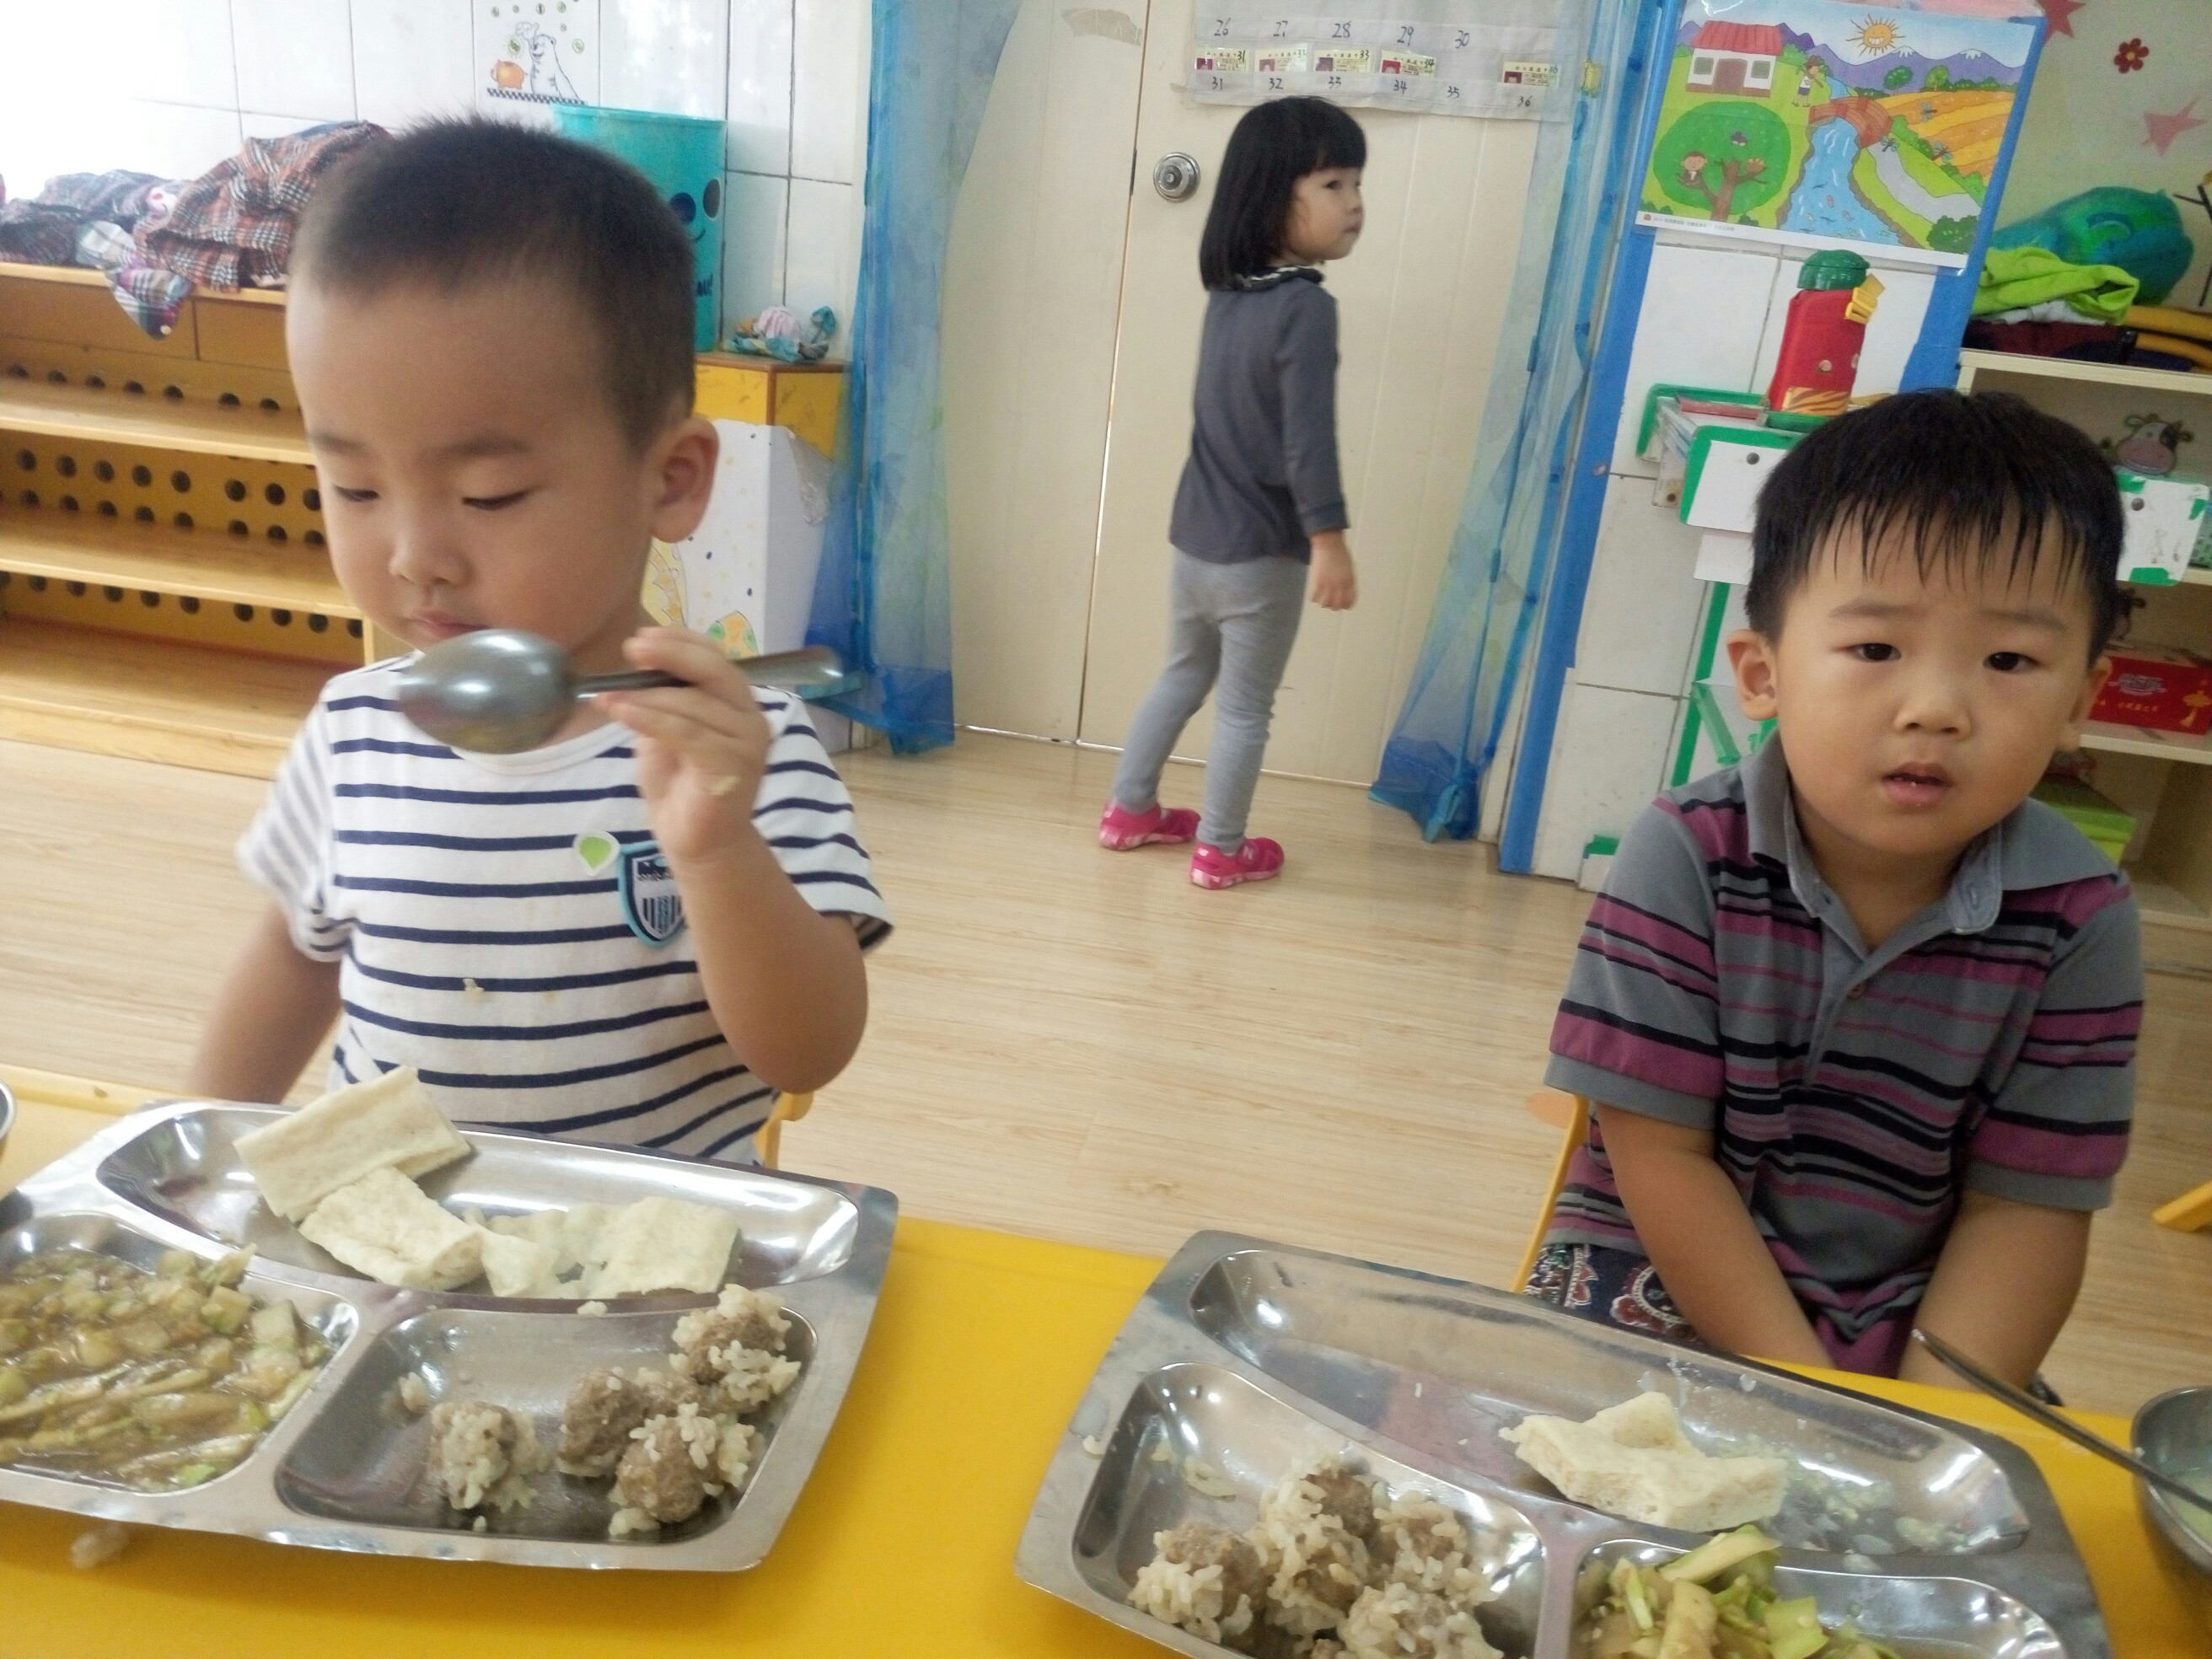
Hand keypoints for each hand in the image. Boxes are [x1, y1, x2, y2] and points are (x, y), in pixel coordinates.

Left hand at [599, 627, 770, 867]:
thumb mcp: (666, 732)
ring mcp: (747, 742)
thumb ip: (663, 701)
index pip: (716, 658)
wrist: (698, 843)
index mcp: (739, 704)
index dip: (681, 640)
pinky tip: (621, 712)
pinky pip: (687, 733)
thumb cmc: (681, 787)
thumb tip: (637, 668)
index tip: (643, 635)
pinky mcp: (733, 766)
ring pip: (694, 703)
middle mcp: (752, 718)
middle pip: (714, 671)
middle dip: (671, 654)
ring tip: (607, 695)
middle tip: (631, 648)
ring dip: (645, 694)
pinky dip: (650, 719)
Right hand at [1310, 533, 1356, 609]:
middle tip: (1331, 604)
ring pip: (1325, 603)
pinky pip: (1315, 596)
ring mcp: (1329, 583)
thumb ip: (1348, 580)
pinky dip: (1314, 598)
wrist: (1329, 544)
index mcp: (1350, 581)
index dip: (1346, 606)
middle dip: (1334, 606)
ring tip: (1322, 600)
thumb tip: (1345, 591)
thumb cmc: (1340, 554)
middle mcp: (1340, 584)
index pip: (1350, 600)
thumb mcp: (1349, 568)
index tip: (1343, 606)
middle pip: (1337, 605)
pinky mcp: (1318, 580)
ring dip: (1324, 604)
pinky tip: (1314, 596)